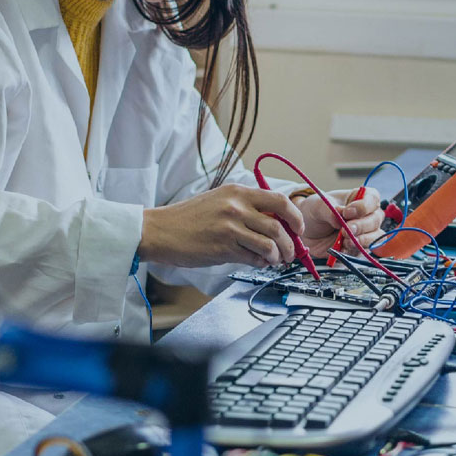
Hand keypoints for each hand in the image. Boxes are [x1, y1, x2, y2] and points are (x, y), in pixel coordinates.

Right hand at [139, 183, 304, 267]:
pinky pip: (254, 258)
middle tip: (290, 252)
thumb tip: (274, 223)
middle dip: (290, 244)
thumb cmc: (185, 219)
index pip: (280, 201)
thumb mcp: (217, 201)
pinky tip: (257, 263)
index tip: (298, 229)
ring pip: (270, 244)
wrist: (157, 231)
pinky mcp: (223, 248)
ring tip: (274, 260)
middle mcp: (236, 207)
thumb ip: (244, 207)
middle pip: (279, 226)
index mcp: (236, 192)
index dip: (295, 217)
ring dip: (278, 256)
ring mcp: (230, 228)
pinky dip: (261, 263)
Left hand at [298, 187, 385, 256]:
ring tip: (346, 240)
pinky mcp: (358, 247)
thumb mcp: (317, 206)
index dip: (364, 206)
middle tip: (347, 229)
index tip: (347, 212)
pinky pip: (363, 250)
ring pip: (374, 237)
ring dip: (362, 239)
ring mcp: (365, 232)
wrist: (306, 230)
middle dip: (362, 225)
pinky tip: (343, 248)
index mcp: (359, 198)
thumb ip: (329, 210)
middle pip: (376, 219)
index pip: (372, 198)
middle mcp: (366, 215)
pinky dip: (354, 250)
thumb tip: (340, 217)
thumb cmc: (315, 212)